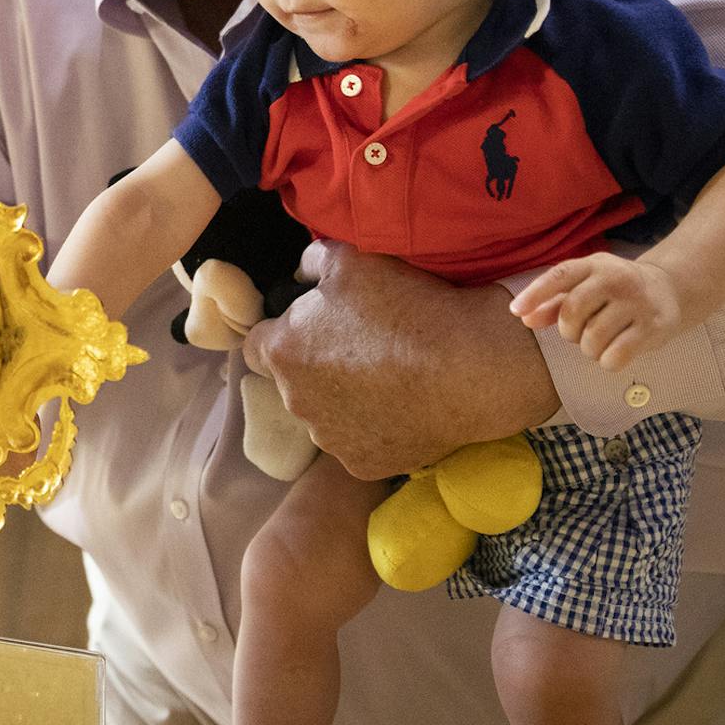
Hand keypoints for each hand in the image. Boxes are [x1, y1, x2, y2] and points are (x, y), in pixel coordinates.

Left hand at [242, 242, 558, 479]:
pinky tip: (403, 406)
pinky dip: (374, 427)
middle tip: (362, 347)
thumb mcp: (353, 260)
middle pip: (293, 380)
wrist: (469, 367)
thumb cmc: (406, 307)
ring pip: (325, 414)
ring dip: (344, 398)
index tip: (314, 326)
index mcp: (282, 351)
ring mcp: (327, 438)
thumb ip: (314, 262)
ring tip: (388, 377)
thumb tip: (302, 271)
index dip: (284, 332)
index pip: (256, 344)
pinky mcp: (361, 464)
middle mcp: (294, 401)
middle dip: (316, 365)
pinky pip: (358, 442)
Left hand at [509, 253, 680, 371]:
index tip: (516, 311)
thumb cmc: (615, 291)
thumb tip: (524, 317)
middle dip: (568, 331)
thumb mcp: (585, 286)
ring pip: (593, 338)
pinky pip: (616, 356)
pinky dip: (608, 362)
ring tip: (599, 341)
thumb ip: (553, 302)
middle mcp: (616, 279)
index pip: (560, 276)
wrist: (670, 288)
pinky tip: (614, 353)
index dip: (535, 293)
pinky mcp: (654, 326)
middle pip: (573, 312)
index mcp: (594, 264)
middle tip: (579, 333)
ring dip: (589, 349)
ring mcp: (637, 302)